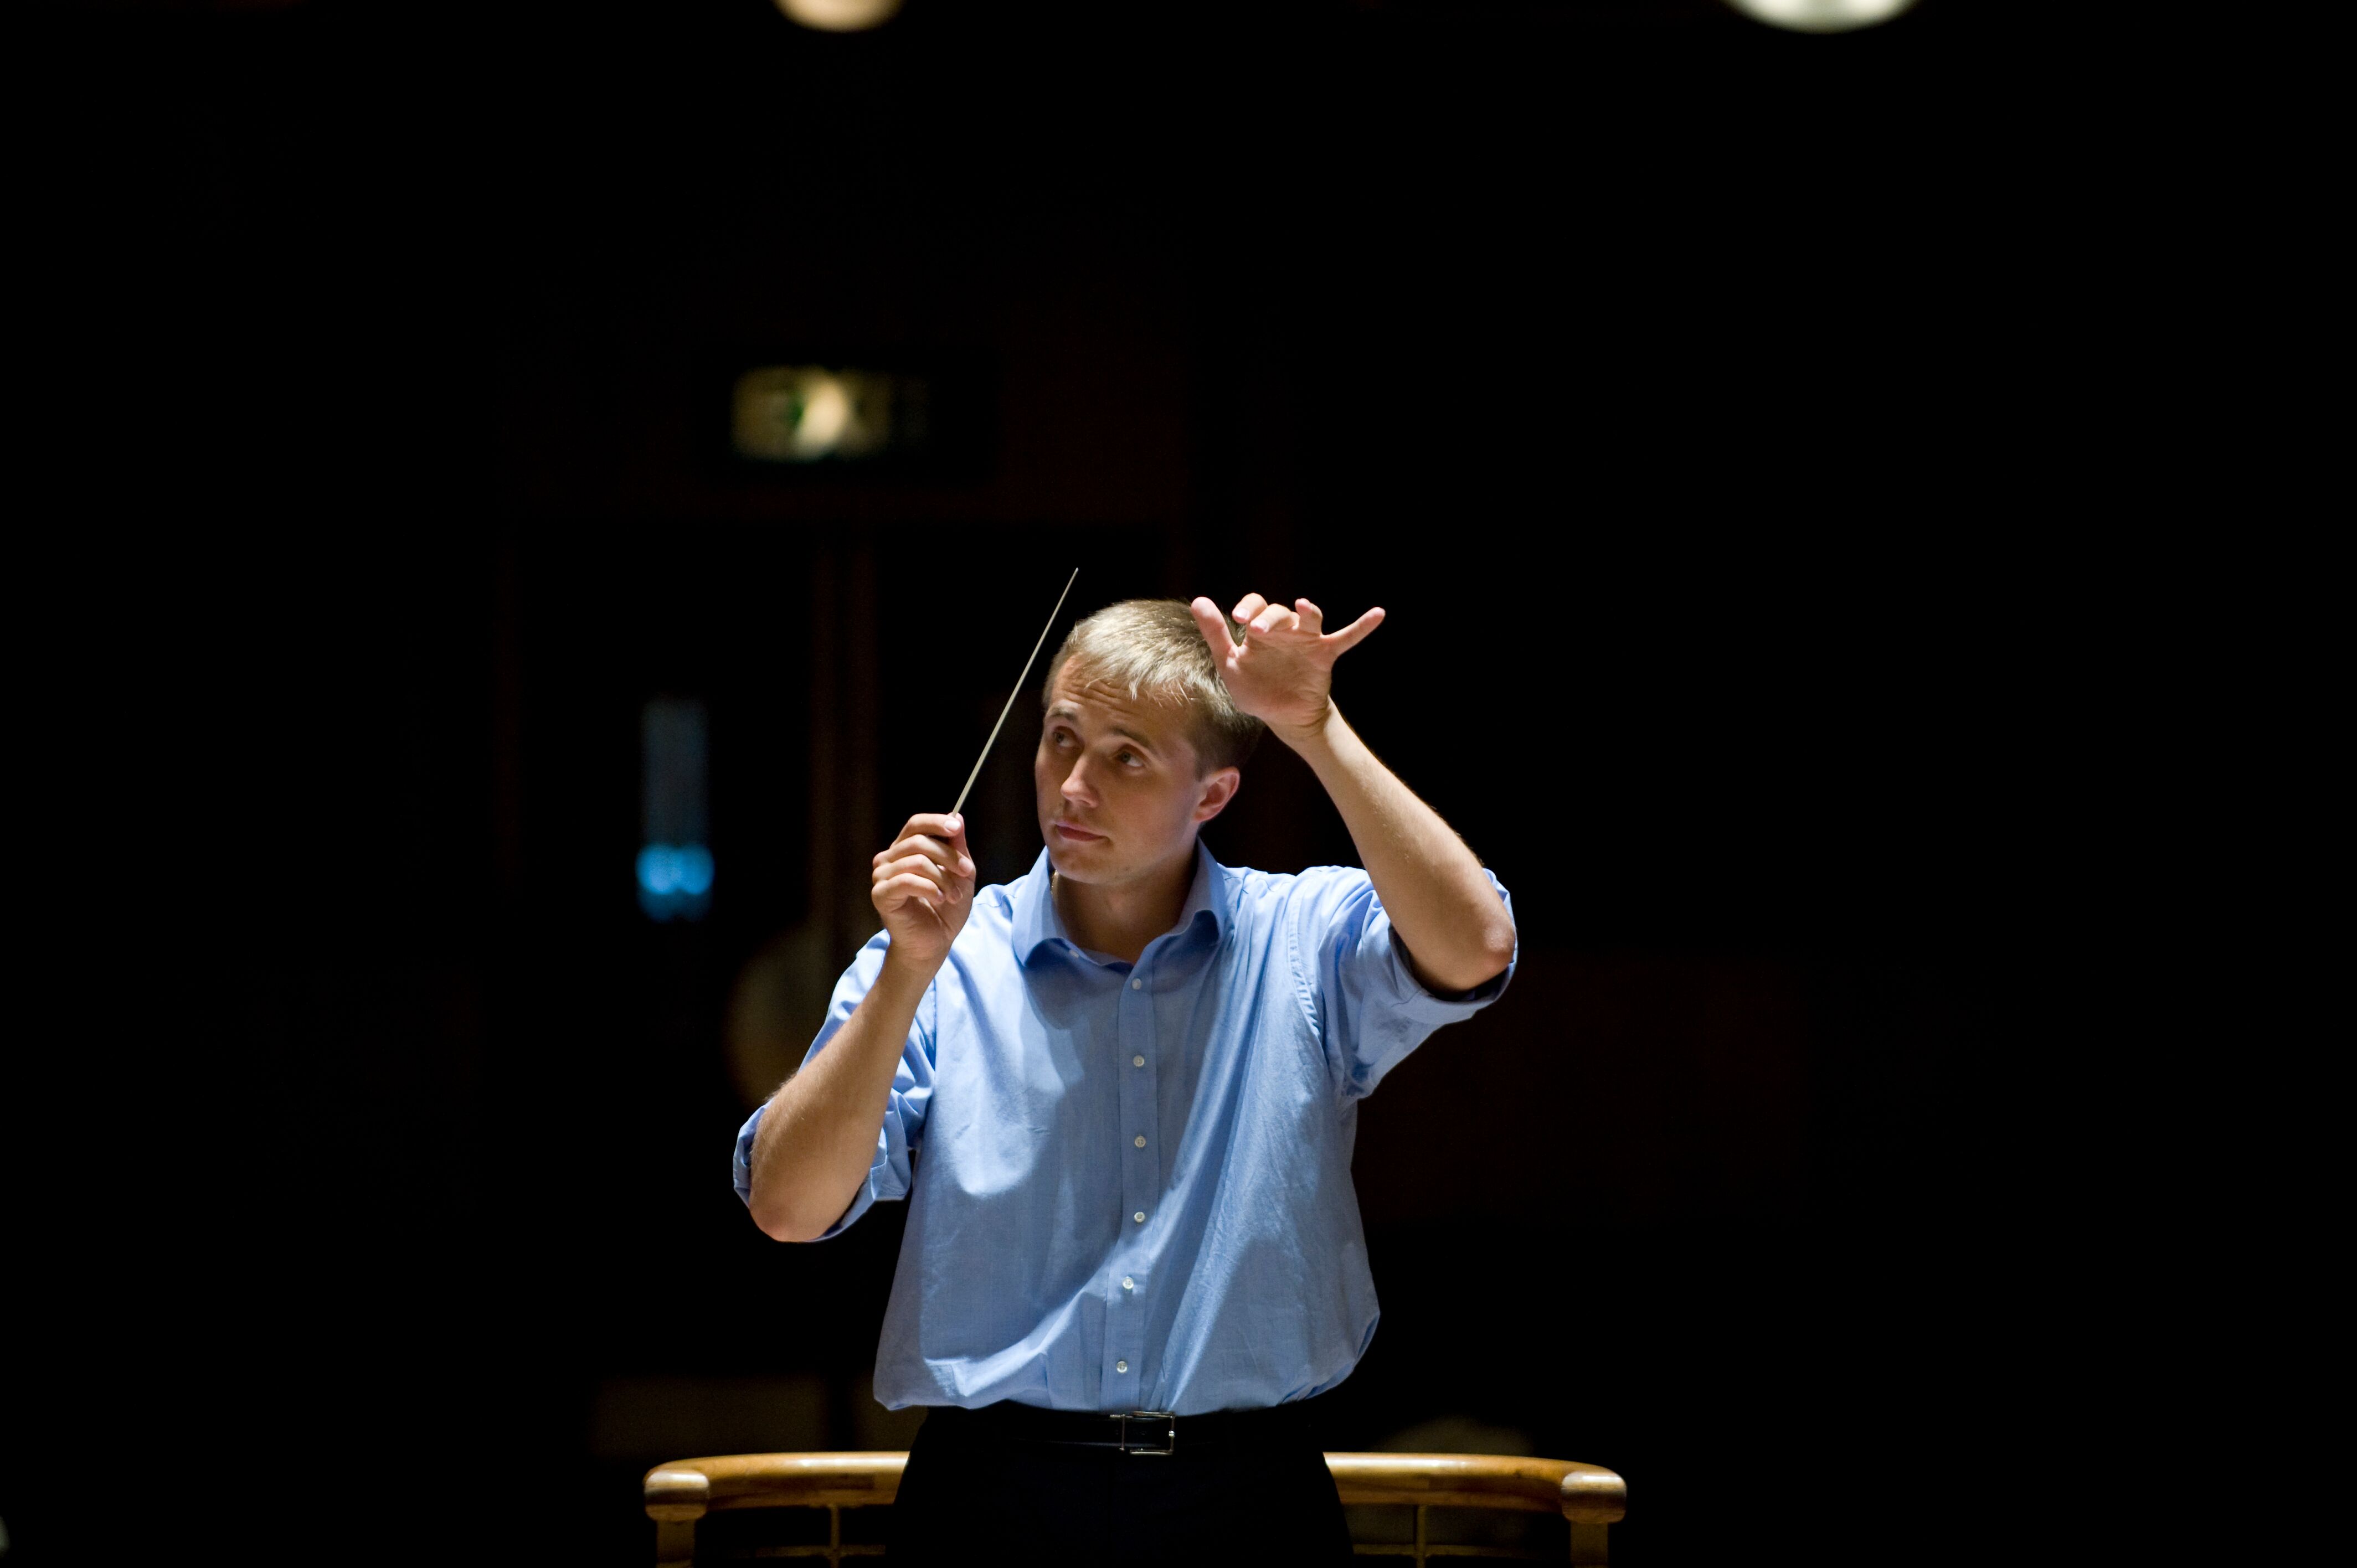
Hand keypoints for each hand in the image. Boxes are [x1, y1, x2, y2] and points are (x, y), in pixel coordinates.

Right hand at [870, 812, 976, 971]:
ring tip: (954, 895)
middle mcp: (888, 859)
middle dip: (949, 856)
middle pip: (919, 841)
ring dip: (943, 878)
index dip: (936, 822)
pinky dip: (930, 888)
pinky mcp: (881, 895)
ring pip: (916, 861)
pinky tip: (940, 899)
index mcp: (904, 849)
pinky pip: (907, 881)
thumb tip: (958, 818)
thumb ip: (957, 848)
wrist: (934, 943)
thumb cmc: (945, 909)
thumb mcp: (960, 874)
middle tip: (967, 873)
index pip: (915, 824)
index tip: (956, 828)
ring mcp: (881, 877)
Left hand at [1188, 593, 1384, 740]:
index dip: (1248, 608)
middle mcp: (1284, 631)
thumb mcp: (1229, 665)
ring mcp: (1306, 641)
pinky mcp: (1325, 655)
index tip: (1237, 620)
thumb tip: (1199, 601)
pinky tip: (1379, 614)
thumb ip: (1216, 635)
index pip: (1255, 606)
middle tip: (1258, 632)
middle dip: (1270, 618)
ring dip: (1307, 613)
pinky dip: (1362, 626)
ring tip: (1304, 607)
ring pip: (1309, 618)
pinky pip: (1347, 637)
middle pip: (1280, 612)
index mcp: (1259, 631)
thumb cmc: (1254, 689)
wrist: (1281, 717)